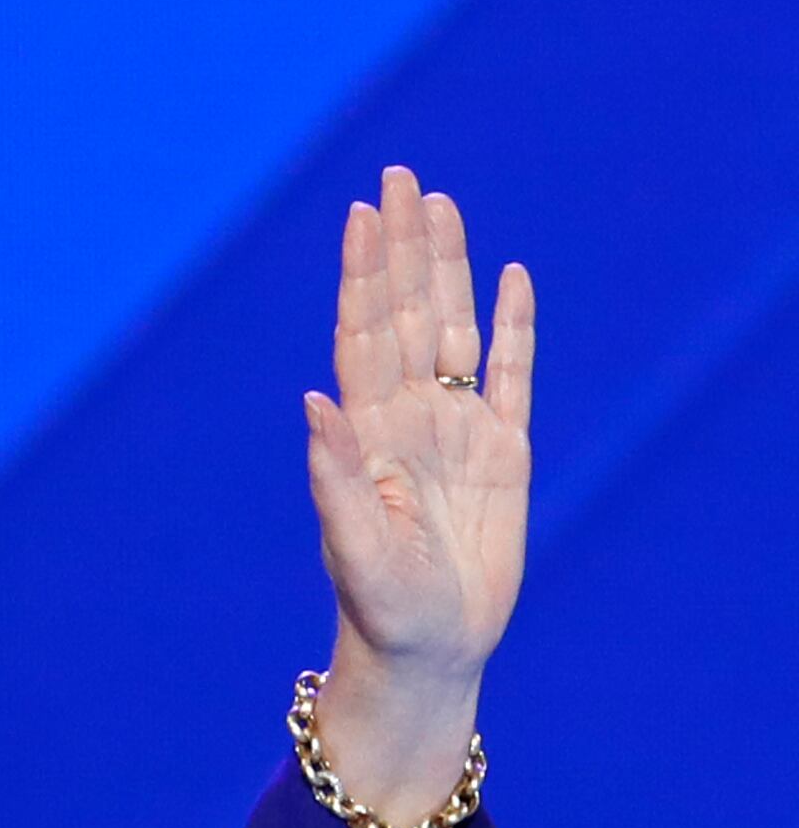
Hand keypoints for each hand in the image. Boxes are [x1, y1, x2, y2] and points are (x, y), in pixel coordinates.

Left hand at [302, 165, 532, 826]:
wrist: (428, 651)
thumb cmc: (380, 609)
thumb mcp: (353, 546)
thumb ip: (334, 475)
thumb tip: (313, 399)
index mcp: (367, 434)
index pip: (364, 333)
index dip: (364, 273)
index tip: (362, 213)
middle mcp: (409, 419)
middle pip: (407, 312)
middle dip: (403, 246)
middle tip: (401, 176)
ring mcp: (458, 430)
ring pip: (455, 328)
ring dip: (450, 268)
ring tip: (442, 205)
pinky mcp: (506, 452)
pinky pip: (513, 375)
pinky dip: (515, 327)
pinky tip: (512, 279)